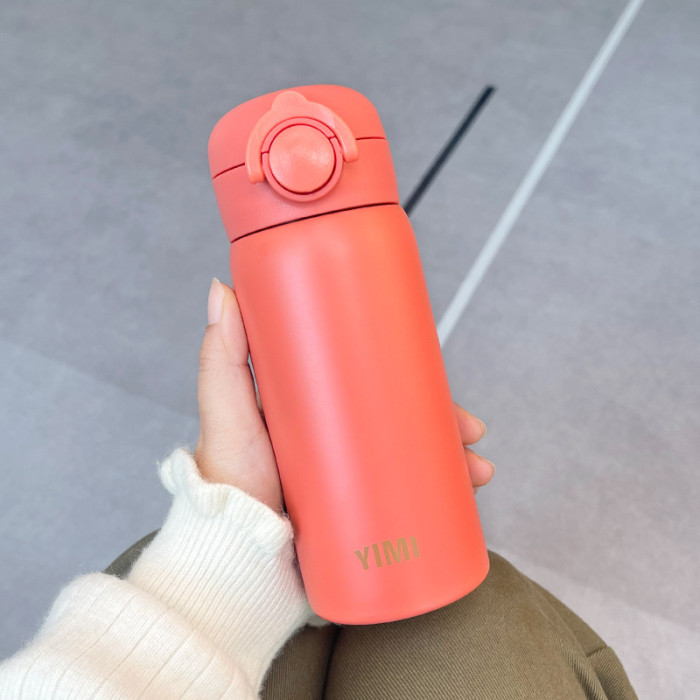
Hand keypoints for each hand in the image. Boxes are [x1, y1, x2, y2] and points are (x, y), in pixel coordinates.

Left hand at [194, 278, 494, 513]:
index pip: (370, 381)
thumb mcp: (228, 412)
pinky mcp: (357, 515)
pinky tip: (465, 498)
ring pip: (412, 459)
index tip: (440, 375)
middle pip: (400, 420)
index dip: (410, 377)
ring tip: (477, 473)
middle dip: (444, 423)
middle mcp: (335, 440)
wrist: (233, 563)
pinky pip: (407, 501)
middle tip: (471, 432)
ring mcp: (349, 478)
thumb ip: (221, 355)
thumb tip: (224, 287)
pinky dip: (441, 498)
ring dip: (453, 460)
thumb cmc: (226, 483)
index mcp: (313, 409)